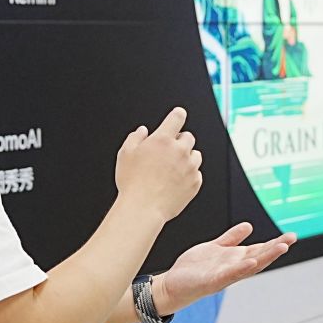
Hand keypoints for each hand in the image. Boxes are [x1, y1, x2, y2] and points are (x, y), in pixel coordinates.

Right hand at [115, 107, 202, 221]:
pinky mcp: (195, 183)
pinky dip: (190, 175)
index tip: (178, 116)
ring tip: (172, 169)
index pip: (177, 117)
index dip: (177, 115)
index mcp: (162, 140)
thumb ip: (135, 138)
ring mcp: (190, 167)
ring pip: (196, 155)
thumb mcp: (125, 154)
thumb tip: (143, 131)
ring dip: (187, 158)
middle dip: (179, 141)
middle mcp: (180, 151)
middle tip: (168, 153)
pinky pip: (197, 174)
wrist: (143, 208)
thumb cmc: (132, 183)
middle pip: (189, 137)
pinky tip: (176, 182)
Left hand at [159, 222, 296, 311]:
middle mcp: (233, 268)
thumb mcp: (215, 248)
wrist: (174, 284)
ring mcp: (224, 276)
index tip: (290, 236)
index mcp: (235, 259)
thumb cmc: (194, 269)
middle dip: (275, 249)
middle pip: (259, 257)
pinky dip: (240, 269)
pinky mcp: (211, 282)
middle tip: (291, 239)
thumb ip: (231, 238)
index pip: (259, 250)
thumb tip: (248, 226)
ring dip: (265, 258)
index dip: (275, 243)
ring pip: (249, 267)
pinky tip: (250, 262)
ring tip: (279, 248)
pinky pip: (228, 275)